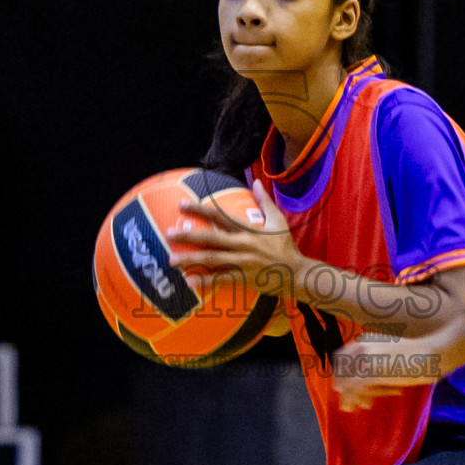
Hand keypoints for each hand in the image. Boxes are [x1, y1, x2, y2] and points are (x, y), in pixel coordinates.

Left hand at [167, 180, 303, 296]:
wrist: (297, 273)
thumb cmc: (286, 246)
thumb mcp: (278, 221)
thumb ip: (264, 201)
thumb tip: (257, 182)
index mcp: (249, 229)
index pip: (220, 216)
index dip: (200, 209)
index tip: (182, 205)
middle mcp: (244, 244)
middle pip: (211, 238)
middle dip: (188, 235)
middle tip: (167, 234)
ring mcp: (243, 262)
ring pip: (213, 260)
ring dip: (191, 260)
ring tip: (172, 260)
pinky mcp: (245, 278)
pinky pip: (222, 280)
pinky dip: (206, 282)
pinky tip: (190, 283)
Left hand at [334, 312, 464, 410]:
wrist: (432, 353)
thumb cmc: (416, 357)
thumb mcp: (390, 355)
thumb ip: (374, 365)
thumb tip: (361, 387)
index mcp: (364, 339)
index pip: (341, 358)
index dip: (341, 375)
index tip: (344, 388)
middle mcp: (362, 346)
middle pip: (341, 372)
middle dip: (345, 389)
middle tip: (350, 403)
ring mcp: (366, 358)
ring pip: (348, 383)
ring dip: (352, 397)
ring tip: (361, 407)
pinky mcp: (373, 372)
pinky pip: (357, 389)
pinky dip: (358, 399)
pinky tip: (366, 406)